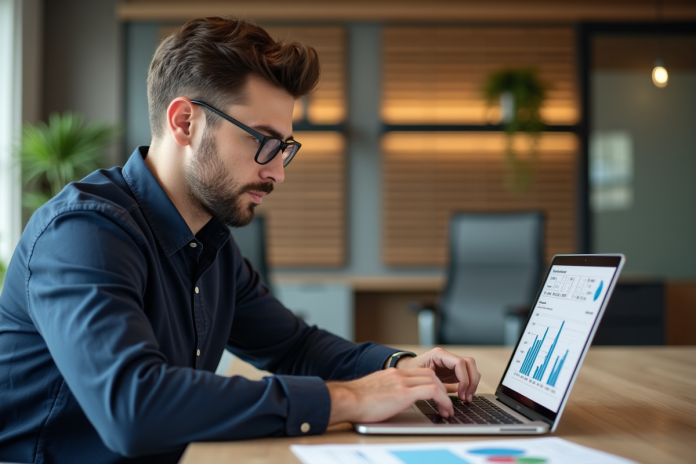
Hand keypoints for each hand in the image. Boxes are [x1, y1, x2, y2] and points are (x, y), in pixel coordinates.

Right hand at [326, 367, 453, 424]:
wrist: (346, 400)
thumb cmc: (354, 401)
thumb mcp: (373, 391)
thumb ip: (385, 391)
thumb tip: (389, 402)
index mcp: (391, 374)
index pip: (420, 373)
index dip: (433, 384)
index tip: (437, 396)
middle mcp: (398, 374)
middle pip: (430, 374)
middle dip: (442, 389)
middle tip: (446, 404)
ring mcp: (401, 382)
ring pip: (434, 381)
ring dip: (445, 395)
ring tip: (447, 409)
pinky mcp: (403, 393)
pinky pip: (432, 391)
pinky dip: (443, 400)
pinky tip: (445, 410)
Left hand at [394, 347, 480, 402]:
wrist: (404, 371)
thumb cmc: (409, 373)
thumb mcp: (419, 379)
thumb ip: (434, 386)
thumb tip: (446, 399)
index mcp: (438, 355)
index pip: (460, 363)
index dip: (464, 379)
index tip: (461, 393)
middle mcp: (447, 357)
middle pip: (469, 363)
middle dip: (471, 381)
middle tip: (467, 397)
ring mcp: (451, 363)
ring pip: (471, 368)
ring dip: (472, 384)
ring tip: (466, 398)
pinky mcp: (453, 371)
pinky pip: (467, 375)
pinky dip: (469, 385)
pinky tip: (463, 396)